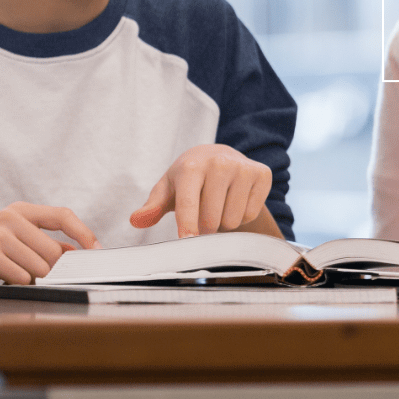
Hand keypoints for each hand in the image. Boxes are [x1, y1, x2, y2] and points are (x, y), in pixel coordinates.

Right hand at [0, 203, 99, 293]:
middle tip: (32, 277)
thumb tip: (77, 253)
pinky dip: (17, 284)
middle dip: (50, 271)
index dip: (83, 233)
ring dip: (31, 280)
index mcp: (21, 211)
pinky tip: (2, 281)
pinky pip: (20, 276)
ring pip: (40, 267)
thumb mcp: (13, 240)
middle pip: (54, 251)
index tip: (96, 250)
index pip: (63, 216)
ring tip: (11, 277)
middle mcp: (11, 217)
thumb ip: (42, 243)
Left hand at [130, 143, 271, 237]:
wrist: (220, 156)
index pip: (189, 204)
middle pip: (211, 219)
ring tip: (220, 204)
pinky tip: (236, 199)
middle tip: (203, 213)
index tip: (188, 242)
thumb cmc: (189, 178)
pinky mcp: (262, 173)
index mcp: (192, 165)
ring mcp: (243, 167)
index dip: (187, 227)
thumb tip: (136, 220)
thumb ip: (152, 206)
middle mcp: (219, 162)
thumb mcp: (168, 188)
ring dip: (224, 222)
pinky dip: (242, 215)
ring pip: (232, 220)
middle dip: (205, 227)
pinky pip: (250, 214)